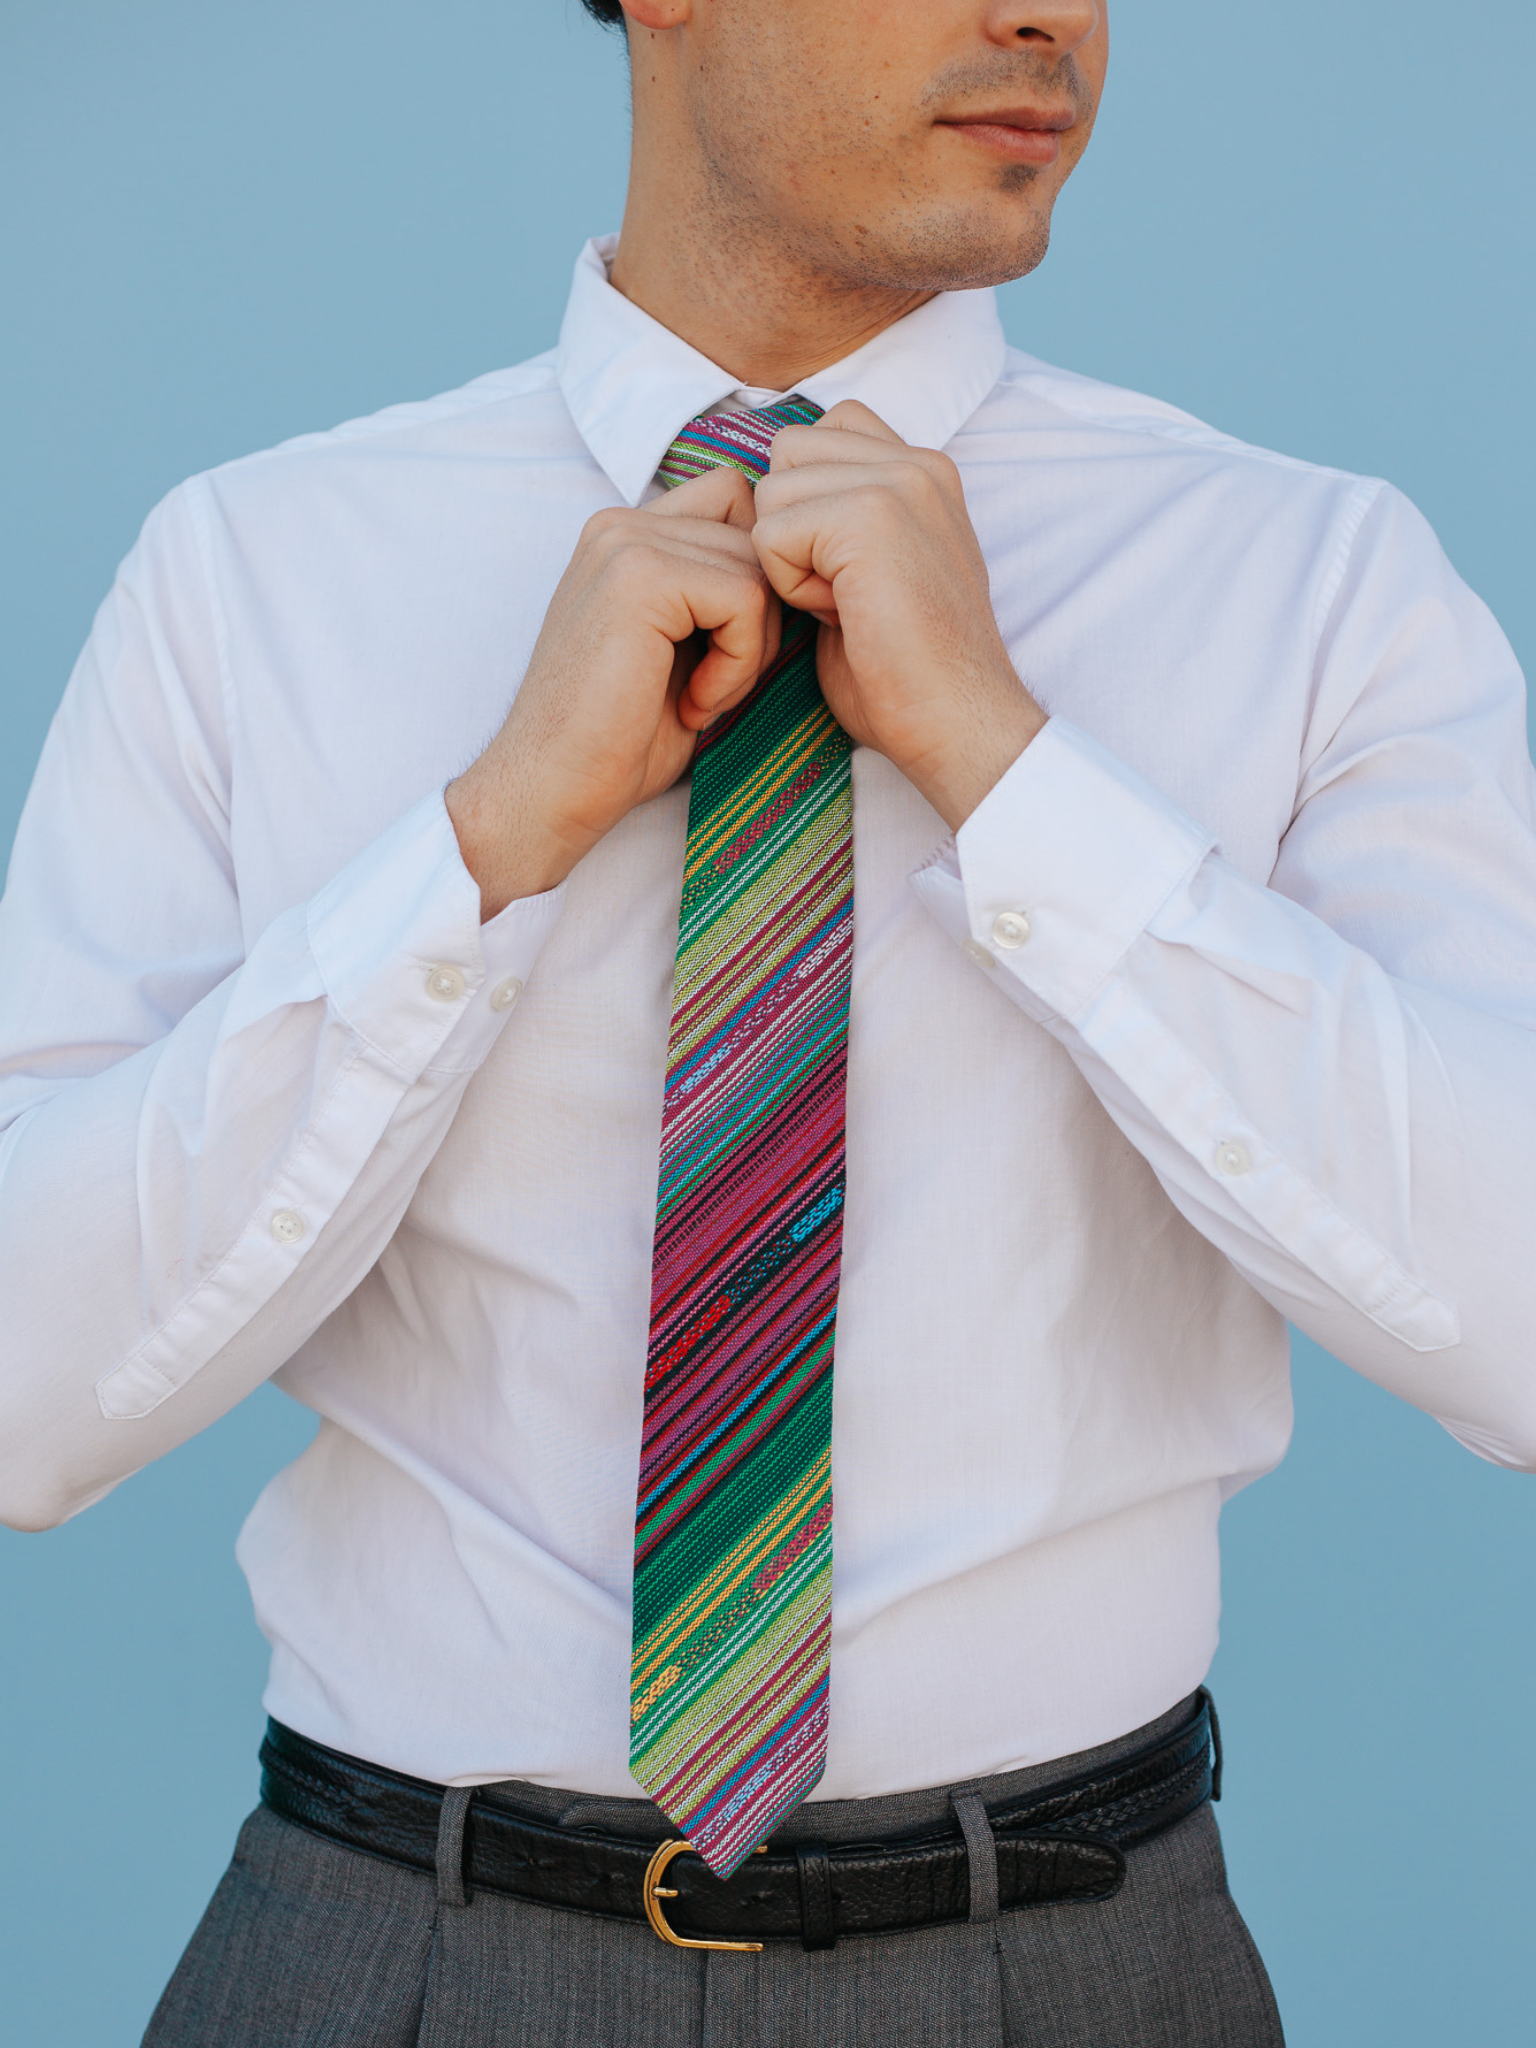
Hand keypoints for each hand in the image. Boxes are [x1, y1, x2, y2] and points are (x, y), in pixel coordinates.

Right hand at [446, 467, 779, 916]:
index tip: (727, 656)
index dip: (755, 581)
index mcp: (627, 534)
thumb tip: (803, 577)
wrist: (550, 789)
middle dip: (759, 620)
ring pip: (757, 570)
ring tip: (699, 697)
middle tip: (714, 687)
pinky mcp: (640, 576)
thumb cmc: (618, 739)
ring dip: (750, 648)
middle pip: (755, 536)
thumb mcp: (684, 650)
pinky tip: (693, 703)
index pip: (738, 509)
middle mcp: (622, 523)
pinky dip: (739, 663)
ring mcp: (626, 542)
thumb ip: (721, 598)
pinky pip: (745, 599)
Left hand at [751, 401, 1044, 829]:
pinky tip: (839, 616)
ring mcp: (897, 481)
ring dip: (787, 558)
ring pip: (772, 490)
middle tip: (840, 589)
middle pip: (787, 451)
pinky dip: (789, 586)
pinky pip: (770, 534)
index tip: (843, 568)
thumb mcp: (876, 571)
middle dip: (790, 522)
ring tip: (843, 603)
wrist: (957, 721)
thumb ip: (840, 519)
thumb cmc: (909, 671)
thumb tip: (772, 500)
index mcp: (924, 470)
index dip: (808, 499)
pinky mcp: (867, 515)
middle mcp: (918, 461)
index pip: (825, 430)